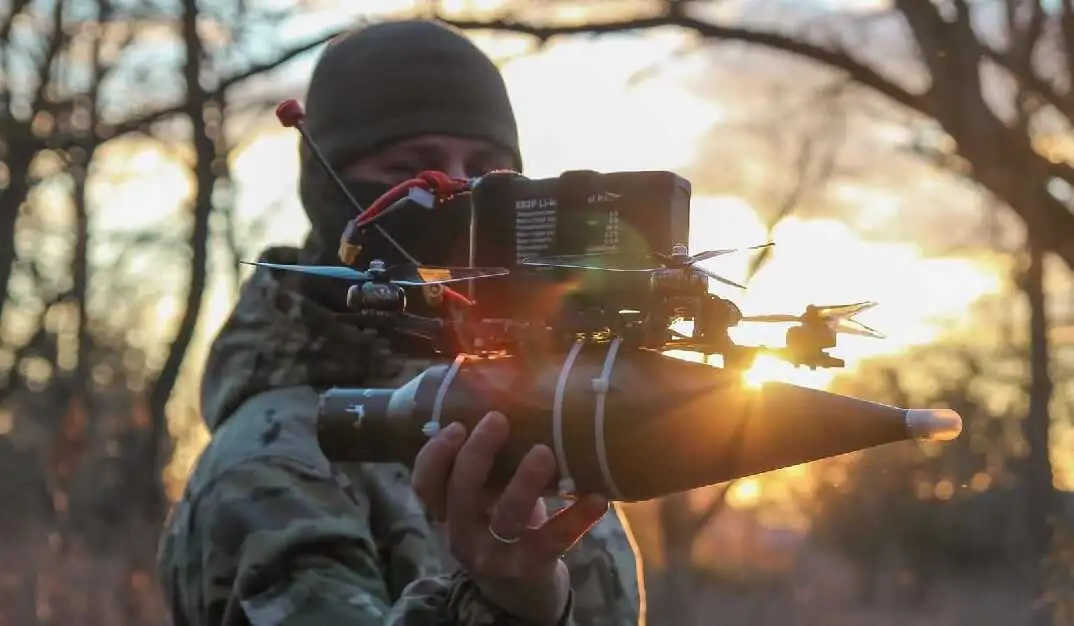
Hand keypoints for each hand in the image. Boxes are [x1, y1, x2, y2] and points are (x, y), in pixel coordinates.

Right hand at [412, 411, 608, 624]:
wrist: (523, 596)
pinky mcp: (531, 567)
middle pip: (461, 492)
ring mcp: (496, 555)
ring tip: (544, 452)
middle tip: (499, 419)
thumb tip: (512, 398)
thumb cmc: (504, 529)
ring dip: (525, 481)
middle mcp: (464, 535)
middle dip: (478, 453)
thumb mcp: (486, 503)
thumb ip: (488, 469)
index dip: (435, 455)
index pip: (424, 484)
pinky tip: (599, 498)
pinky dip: (577, 517)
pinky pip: (553, 539)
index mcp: (449, 514)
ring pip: (506, 515)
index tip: (456, 424)